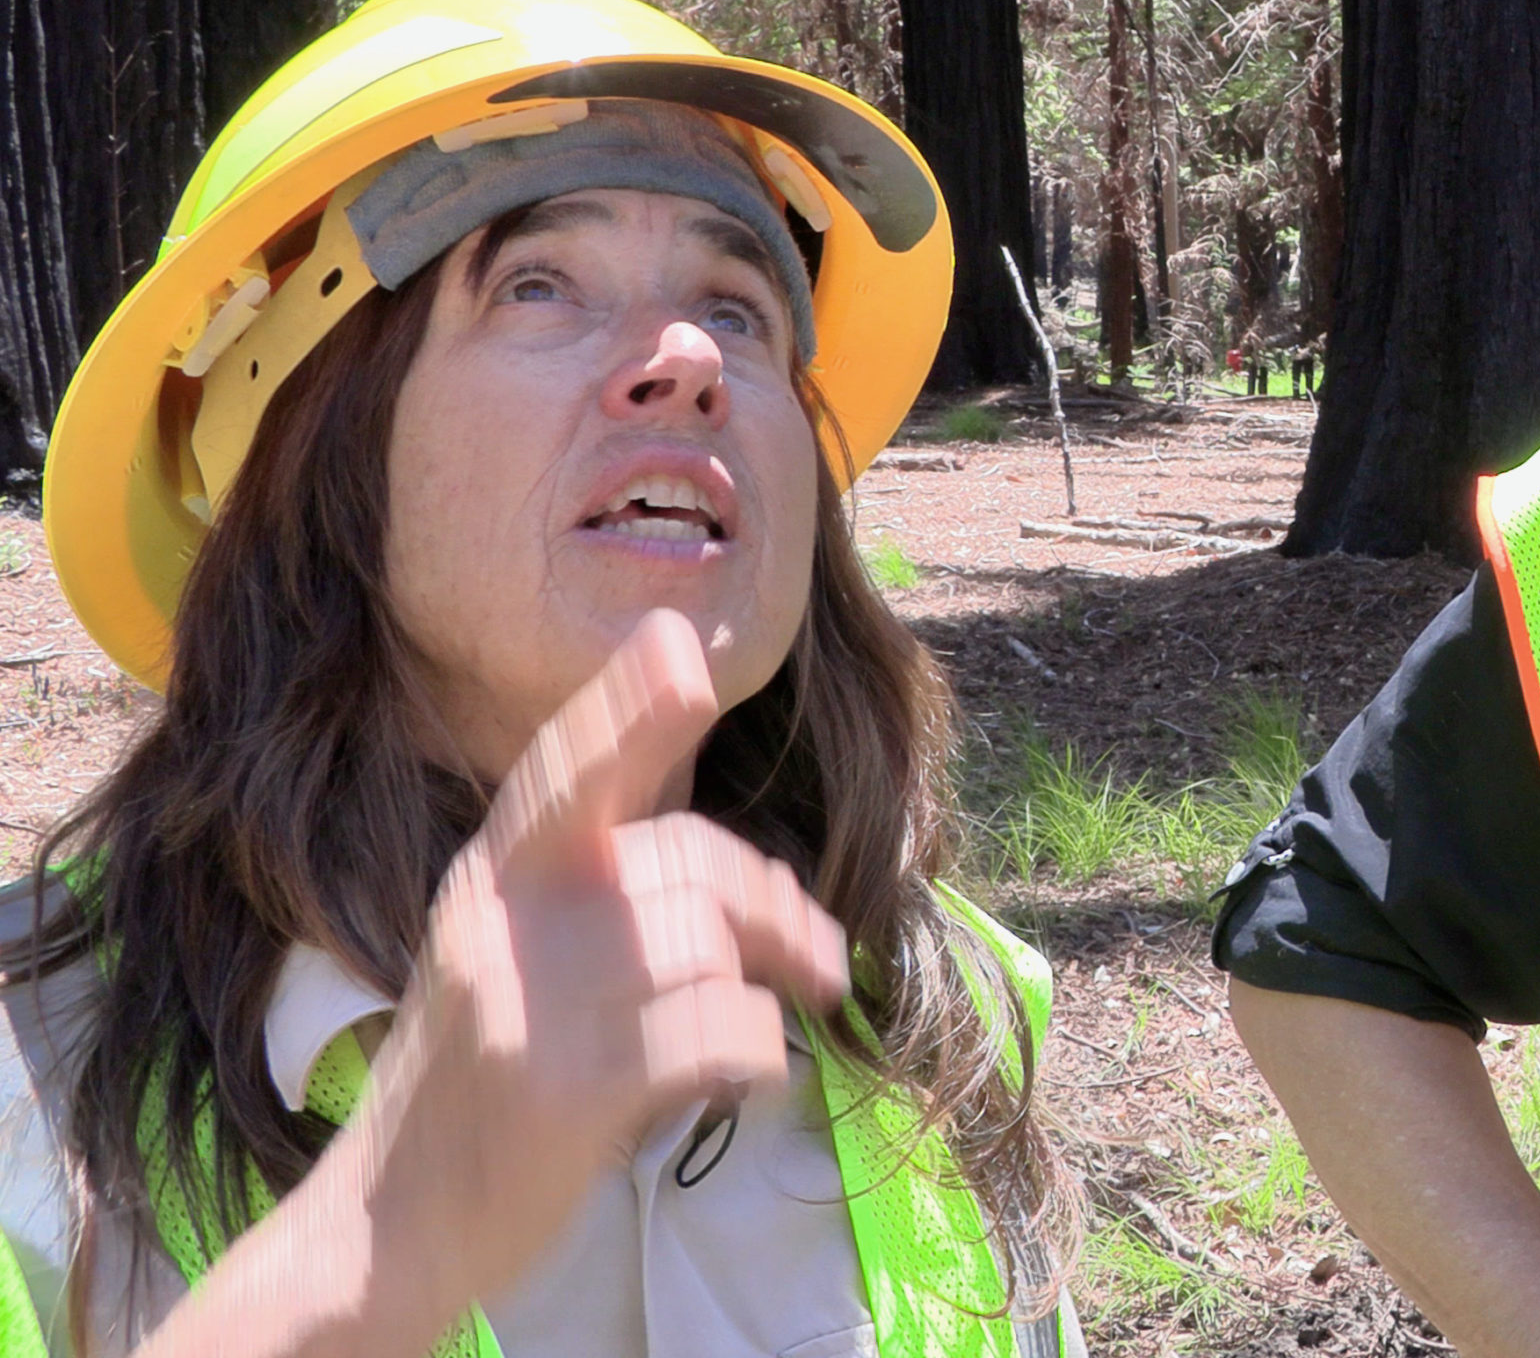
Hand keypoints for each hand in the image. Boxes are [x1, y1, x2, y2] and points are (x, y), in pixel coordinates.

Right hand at [328, 610, 850, 1327]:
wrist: (384, 1232)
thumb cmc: (473, 1087)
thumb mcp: (506, 961)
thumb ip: (595, 896)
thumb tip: (746, 874)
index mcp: (490, 879)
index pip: (567, 770)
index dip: (628, 706)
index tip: (681, 644)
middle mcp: (504, 924)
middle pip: (684, 860)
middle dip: (774, 905)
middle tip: (818, 957)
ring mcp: (531, 1006)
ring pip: (707, 944)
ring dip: (770, 988)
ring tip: (770, 1025)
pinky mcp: (566, 1092)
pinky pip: (717, 1031)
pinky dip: (758, 1054)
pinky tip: (745, 1080)